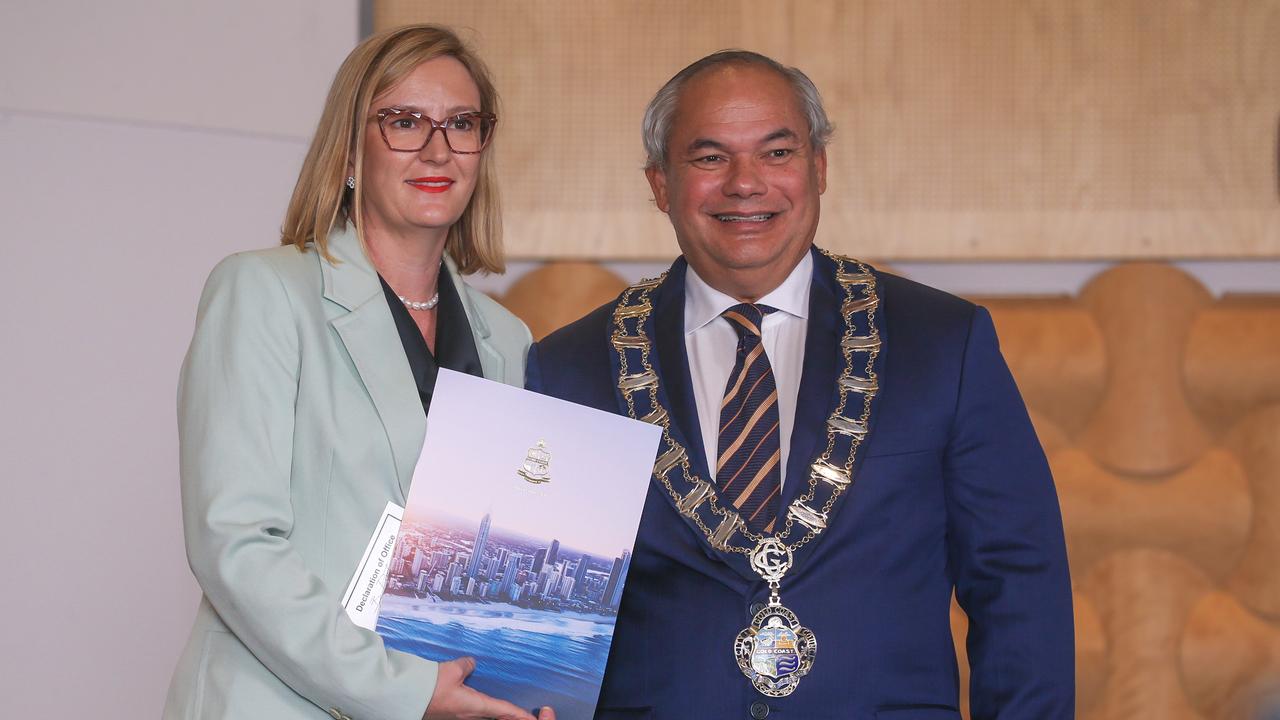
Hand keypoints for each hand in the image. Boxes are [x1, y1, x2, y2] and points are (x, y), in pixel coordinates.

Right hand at [422, 657, 555, 719]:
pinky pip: (470, 712)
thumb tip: (472, 663)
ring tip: (504, 710)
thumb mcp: (452, 670)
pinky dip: (480, 709)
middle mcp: (468, 715)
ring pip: (483, 716)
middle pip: (495, 716)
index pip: (504, 710)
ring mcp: (458, 717)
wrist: (404, 697)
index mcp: (474, 706)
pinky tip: (478, 702)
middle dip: (507, 715)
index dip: (519, 714)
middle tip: (520, 714)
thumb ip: (466, 665)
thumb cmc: (429, 686)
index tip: (532, 718)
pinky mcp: (449, 715)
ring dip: (494, 713)